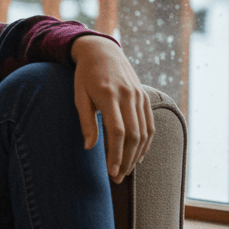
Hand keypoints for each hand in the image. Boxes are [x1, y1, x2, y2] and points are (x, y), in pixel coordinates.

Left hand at [70, 35, 154, 182]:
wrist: (102, 51)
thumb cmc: (84, 76)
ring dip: (137, 154)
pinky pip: (150, 124)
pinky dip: (146, 142)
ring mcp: (140, 96)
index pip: (117, 132)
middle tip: (117, 178)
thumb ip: (86, 122)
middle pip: (133, 135)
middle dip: (127, 159)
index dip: (116, 154)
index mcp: (109, 96)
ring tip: (126, 170)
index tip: (111, 171)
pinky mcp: (145, 97)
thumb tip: (89, 148)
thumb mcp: (79, 97)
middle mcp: (128, 96)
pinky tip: (138, 155)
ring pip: (145, 132)